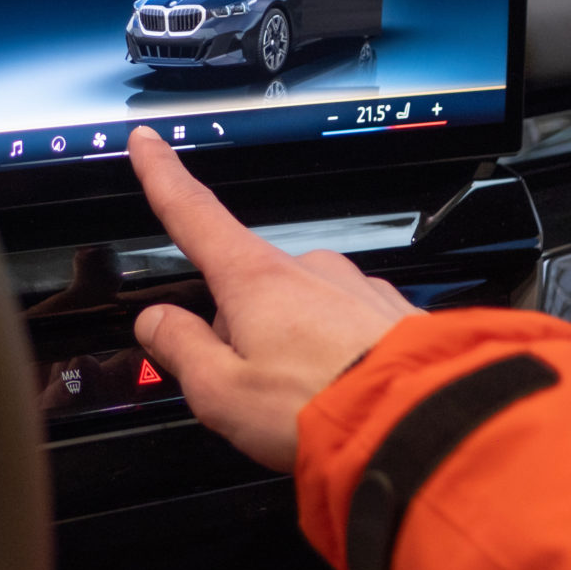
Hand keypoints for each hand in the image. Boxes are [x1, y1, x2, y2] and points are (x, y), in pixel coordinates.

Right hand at [127, 126, 419, 471]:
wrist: (422, 426)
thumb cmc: (321, 410)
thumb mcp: (221, 392)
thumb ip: (181, 349)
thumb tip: (157, 323)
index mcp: (256, 280)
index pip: (194, 214)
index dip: (163, 176)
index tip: (148, 143)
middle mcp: (310, 269)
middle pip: (249, 287)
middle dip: (242, 332)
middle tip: (254, 393)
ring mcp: (356, 287)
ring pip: (300, 310)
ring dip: (294, 350)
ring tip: (307, 404)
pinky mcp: (392, 313)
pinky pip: (347, 327)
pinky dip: (337, 357)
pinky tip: (342, 395)